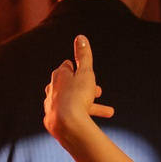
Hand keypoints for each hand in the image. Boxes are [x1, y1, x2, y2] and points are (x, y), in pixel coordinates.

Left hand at [43, 35, 112, 150]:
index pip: (66, 67)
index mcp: (59, 76)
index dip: (78, 68)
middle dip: (86, 88)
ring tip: (108, 112)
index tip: (85, 71)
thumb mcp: (85, 73)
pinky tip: (86, 122)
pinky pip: (69, 116)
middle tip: (98, 91)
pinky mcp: (53, 120)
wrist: (67, 124)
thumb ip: (84, 56)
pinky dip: (80, 117)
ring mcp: (52, 105)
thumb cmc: (77, 96)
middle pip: (70, 86)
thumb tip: (80, 37)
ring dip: (90, 105)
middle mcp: (52, 89)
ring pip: (73, 103)